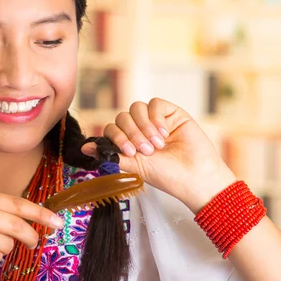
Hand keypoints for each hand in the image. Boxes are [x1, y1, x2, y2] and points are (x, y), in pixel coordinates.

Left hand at [82, 98, 235, 212]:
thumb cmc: (167, 176)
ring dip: (143, 127)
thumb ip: (111, 155)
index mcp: (129, 143)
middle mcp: (140, 130)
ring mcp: (156, 121)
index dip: (116, 137)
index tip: (130, 152)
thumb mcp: (135, 167)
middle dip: (131, 134)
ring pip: (136, 108)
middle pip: (122, 117)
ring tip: (157, 144)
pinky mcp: (171, 113)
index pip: (112, 129)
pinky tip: (164, 133)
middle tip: (146, 151)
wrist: (195, 177)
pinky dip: (155, 117)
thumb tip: (85, 148)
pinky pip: (155, 103)